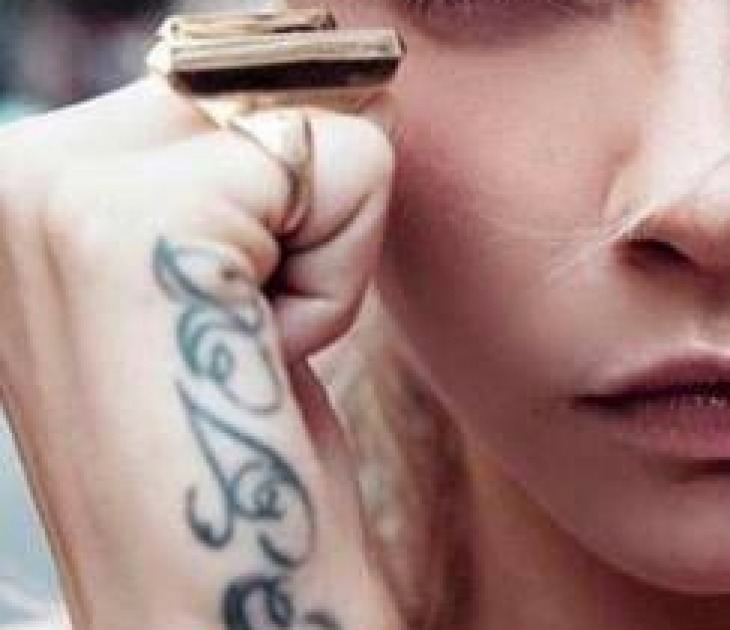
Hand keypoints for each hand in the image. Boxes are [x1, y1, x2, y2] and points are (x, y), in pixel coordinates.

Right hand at [0, 80, 399, 628]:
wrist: (229, 599)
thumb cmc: (238, 448)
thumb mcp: (218, 277)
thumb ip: (233, 168)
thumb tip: (338, 73)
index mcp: (22, 185)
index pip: (223, 89)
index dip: (271, 208)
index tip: (221, 321)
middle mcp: (10, 172)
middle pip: (263, 94)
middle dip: (292, 219)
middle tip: (237, 342)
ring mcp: (48, 192)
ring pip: (306, 126)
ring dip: (314, 249)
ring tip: (241, 351)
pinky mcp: (128, 225)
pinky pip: (342, 166)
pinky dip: (339, 275)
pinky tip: (263, 359)